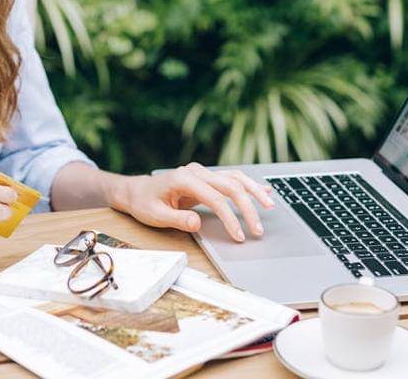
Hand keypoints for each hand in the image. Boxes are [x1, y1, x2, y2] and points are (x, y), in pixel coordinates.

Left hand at [109, 163, 274, 241]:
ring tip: (270, 205)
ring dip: (254, 192)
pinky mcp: (206, 177)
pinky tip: (264, 189)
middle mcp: (196, 171)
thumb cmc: (144, 203)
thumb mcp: (155, 215)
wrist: (137, 191)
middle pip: (230, 186)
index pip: (215, 199)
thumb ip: (177, 219)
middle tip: (258, 230)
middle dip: (248, 208)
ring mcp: (202, 172)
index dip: (230, 218)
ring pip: (235, 178)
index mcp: (184, 178)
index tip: (239, 235)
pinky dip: (248, 185)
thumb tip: (196, 222)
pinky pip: (231, 178)